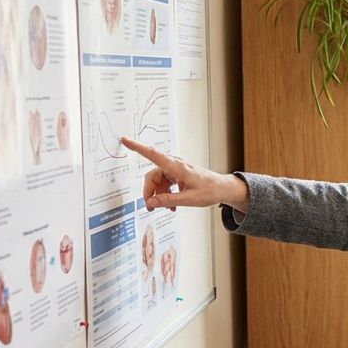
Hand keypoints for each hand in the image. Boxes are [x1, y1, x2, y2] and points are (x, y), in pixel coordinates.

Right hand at [121, 137, 248, 212]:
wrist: (222, 188)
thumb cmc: (210, 191)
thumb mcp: (189, 199)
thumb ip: (168, 200)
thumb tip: (150, 203)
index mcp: (177, 167)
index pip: (153, 155)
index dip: (138, 147)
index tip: (125, 140)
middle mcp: (174, 165)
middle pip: (152, 176)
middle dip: (150, 192)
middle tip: (151, 207)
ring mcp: (175, 169)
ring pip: (157, 181)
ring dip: (159, 195)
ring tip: (168, 208)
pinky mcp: (177, 174)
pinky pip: (164, 183)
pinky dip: (165, 194)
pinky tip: (172, 205)